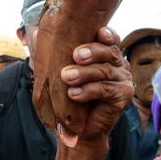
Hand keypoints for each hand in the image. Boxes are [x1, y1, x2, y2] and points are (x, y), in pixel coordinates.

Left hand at [60, 27, 133, 143]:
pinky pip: (105, 90)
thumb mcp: (60, 70)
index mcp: (106, 54)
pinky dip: (88, 91)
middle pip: (109, 52)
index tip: (99, 32)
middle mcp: (118, 65)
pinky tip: (74, 94)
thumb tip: (36, 35)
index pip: (110, 40)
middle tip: (76, 55)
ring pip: (105, 71)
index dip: (107, 34)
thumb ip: (52, 52)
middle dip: (91, 52)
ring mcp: (123, 80)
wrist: (79, 127)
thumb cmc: (71, 94)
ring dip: (84, 73)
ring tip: (66, 77)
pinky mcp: (123, 96)